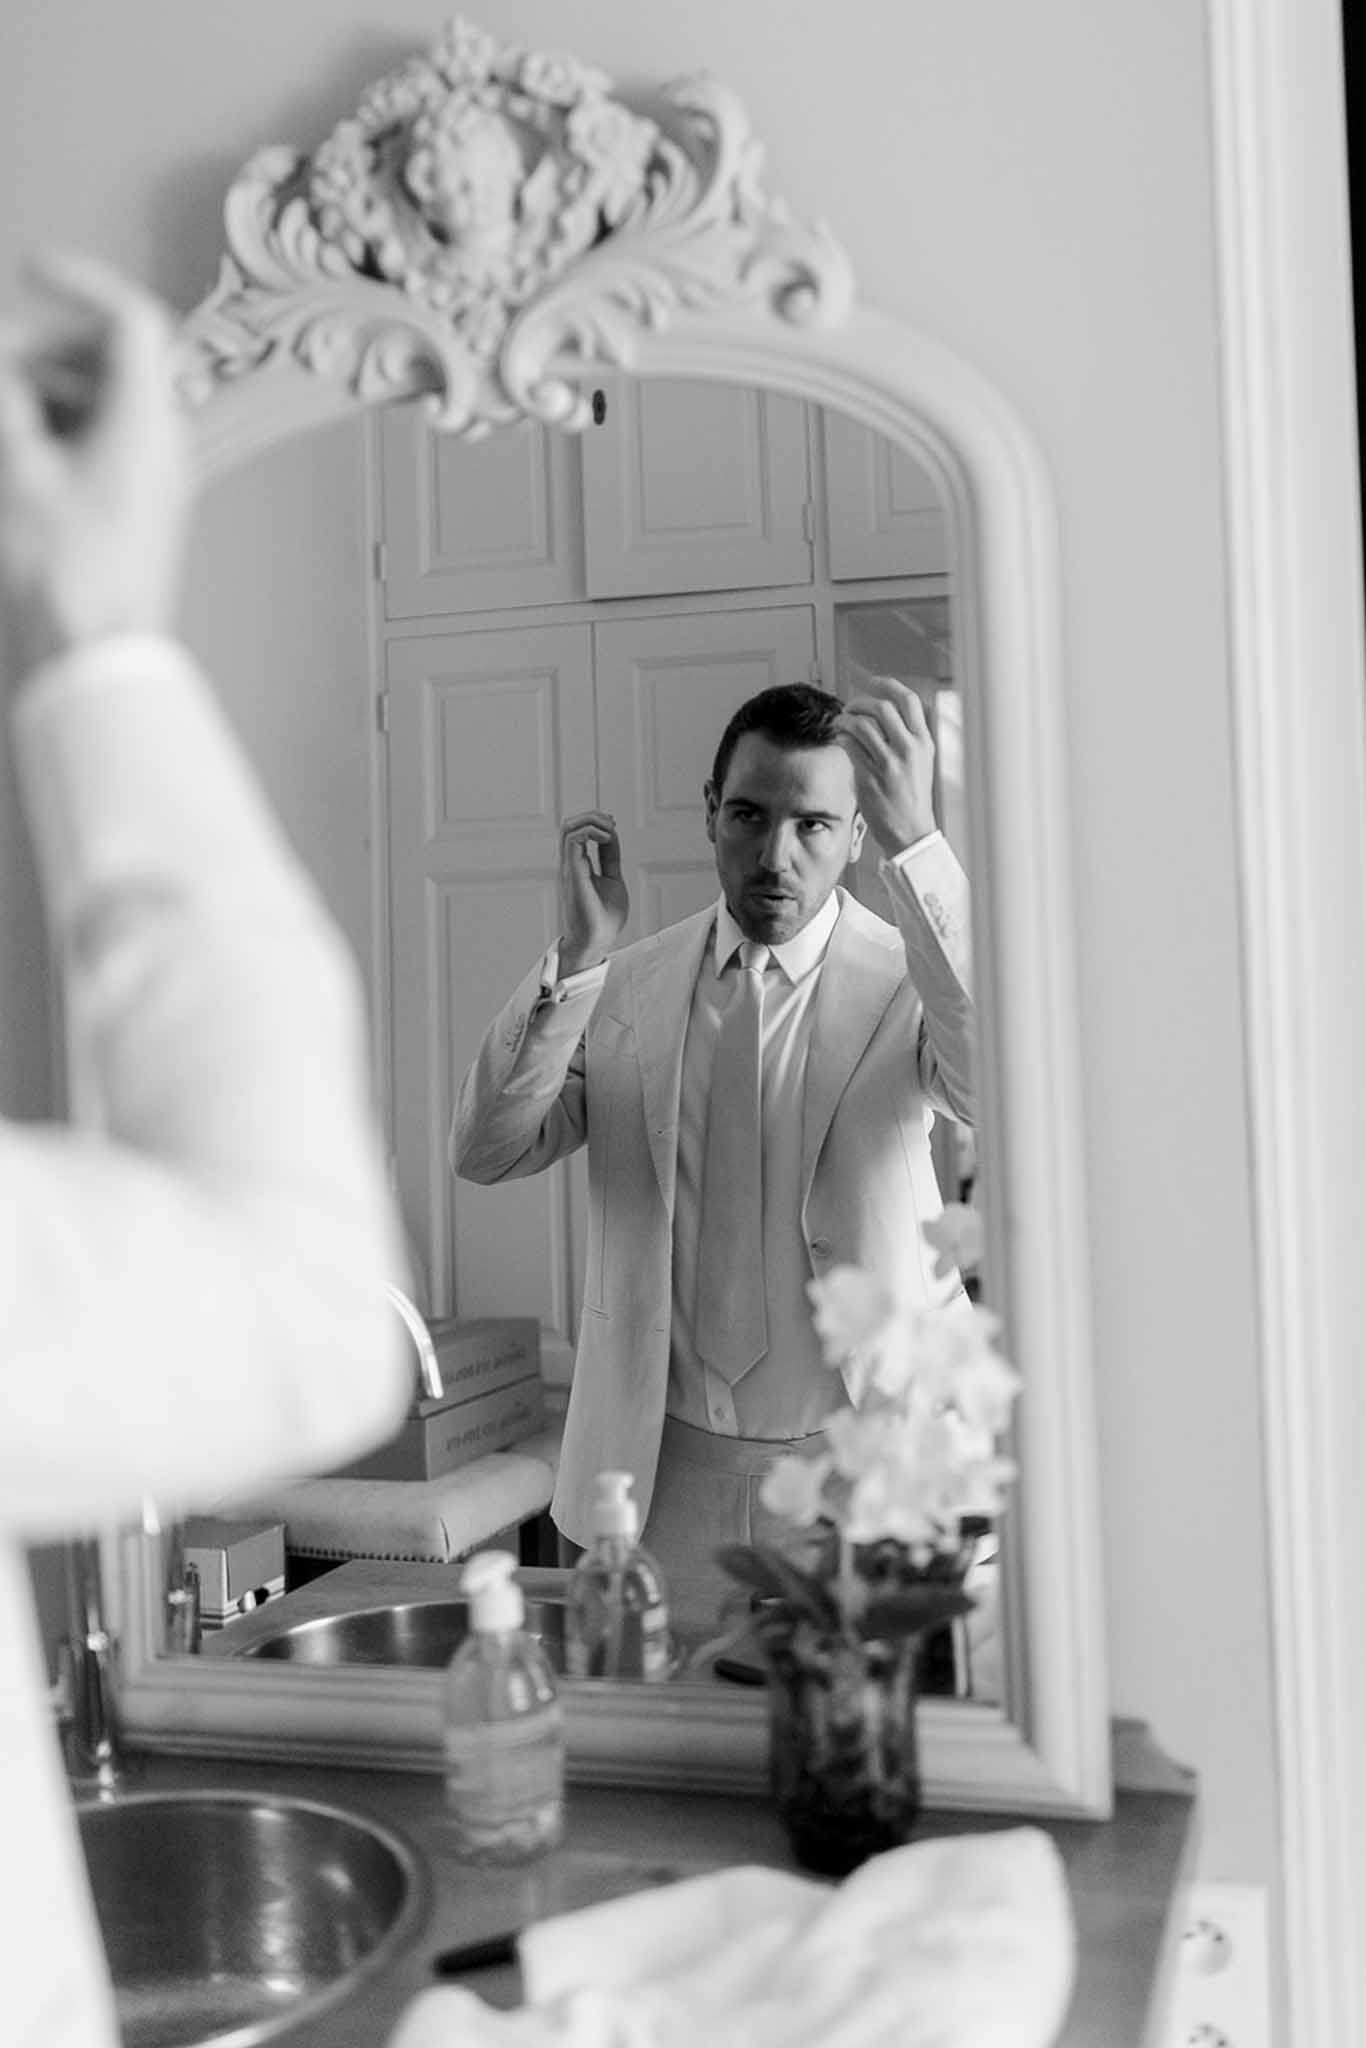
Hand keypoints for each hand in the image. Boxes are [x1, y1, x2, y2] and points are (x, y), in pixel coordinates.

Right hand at [0, 251, 190, 677]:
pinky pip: (93, 444)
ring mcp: (150, 478)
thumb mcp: (15, 467)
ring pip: (96, 402)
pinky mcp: (133, 509)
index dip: (81, 283)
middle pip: (107, 359)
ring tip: (2, 415)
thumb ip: (5, 396)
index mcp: (145, 423)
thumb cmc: (62, 575)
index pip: (131, 320)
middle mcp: (159, 444)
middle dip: (41, 346)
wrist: (93, 662)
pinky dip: (52, 431)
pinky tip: (15, 450)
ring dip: (41, 391)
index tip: (29, 269)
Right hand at [557, 811, 628, 973]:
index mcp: (578, 866)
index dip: (597, 822)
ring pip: (568, 827)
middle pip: (569, 825)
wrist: (596, 941)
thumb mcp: (613, 880)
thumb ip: (610, 860)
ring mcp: (569, 867)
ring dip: (591, 820)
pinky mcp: (572, 872)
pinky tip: (606, 840)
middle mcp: (570, 864)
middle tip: (611, 822)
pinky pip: (573, 839)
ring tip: (609, 829)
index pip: (579, 832)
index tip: (614, 824)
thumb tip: (612, 838)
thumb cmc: (603, 919)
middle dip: (592, 816)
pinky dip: (591, 831)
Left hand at [836, 675, 937, 855]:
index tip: (871, 682)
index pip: (908, 700)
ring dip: (845, 719)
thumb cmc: (912, 796)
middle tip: (849, 708)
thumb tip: (880, 711)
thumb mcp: (920, 761)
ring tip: (840, 724)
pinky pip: (849, 745)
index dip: (887, 685)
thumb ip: (907, 736)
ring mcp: (890, 762)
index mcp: (924, 742)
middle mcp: (909, 749)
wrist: (910, 830)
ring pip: (861, 724)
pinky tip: (839, 740)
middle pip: (881, 707)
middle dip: (860, 702)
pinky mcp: (871, 776)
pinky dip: (841, 737)